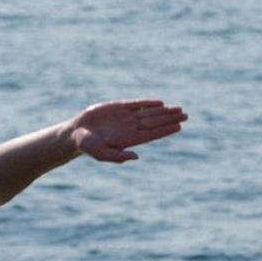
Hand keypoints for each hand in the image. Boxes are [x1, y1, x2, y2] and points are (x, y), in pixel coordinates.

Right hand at [70, 99, 186, 163]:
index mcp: (129, 139)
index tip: (179, 126)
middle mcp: (130, 128)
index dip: (166, 130)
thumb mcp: (101, 154)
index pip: (152, 134)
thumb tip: (136, 157)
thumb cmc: (88, 147)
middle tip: (186, 115)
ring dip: (164, 111)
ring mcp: (125, 117)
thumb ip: (118, 157)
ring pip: (149, 113)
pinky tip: (160, 103)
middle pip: (155, 122)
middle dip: (170, 118)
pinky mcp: (117, 107)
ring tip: (178, 109)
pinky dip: (148, 103)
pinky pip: (136, 104)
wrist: (75, 134)